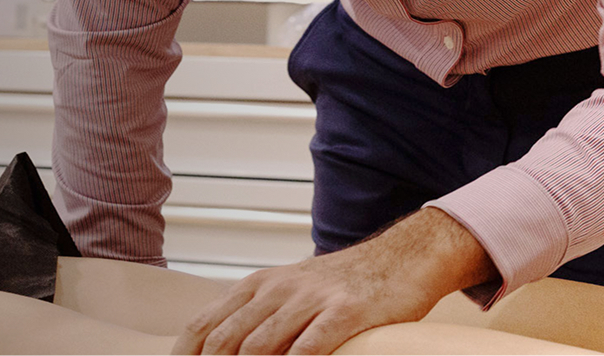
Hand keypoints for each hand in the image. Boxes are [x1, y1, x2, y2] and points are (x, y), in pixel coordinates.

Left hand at [172, 208, 496, 354]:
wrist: (401, 257)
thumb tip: (224, 349)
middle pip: (224, 342)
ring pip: (259, 348)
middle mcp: (276, 290)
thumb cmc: (343, 284)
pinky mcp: (344, 313)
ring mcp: (310, 300)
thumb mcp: (289, 291)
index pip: (203, 326)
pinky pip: (309, 349)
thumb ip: (257, 318)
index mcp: (257, 285)